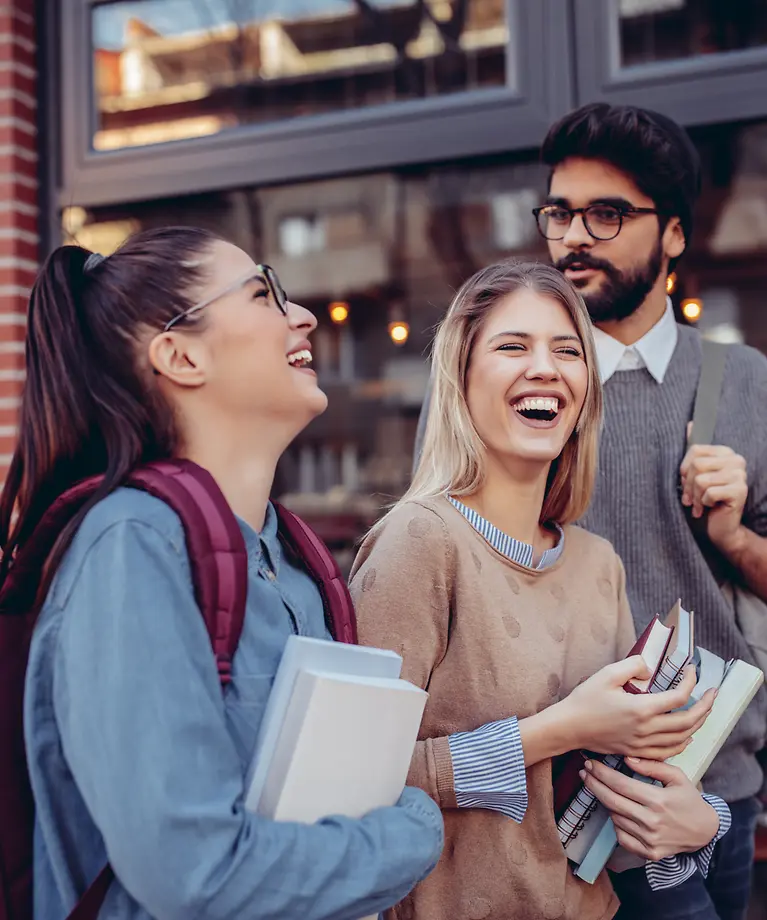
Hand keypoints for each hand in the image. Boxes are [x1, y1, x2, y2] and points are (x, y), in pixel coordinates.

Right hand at [561, 659, 714, 758]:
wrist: (569, 728)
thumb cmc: (585, 700)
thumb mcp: (607, 674)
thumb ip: (633, 665)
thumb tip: (650, 668)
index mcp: (641, 708)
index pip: (679, 698)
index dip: (691, 683)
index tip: (692, 671)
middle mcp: (646, 729)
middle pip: (688, 721)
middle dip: (706, 707)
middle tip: (713, 694)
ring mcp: (643, 743)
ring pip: (682, 739)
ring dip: (698, 725)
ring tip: (704, 711)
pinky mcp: (637, 751)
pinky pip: (668, 752)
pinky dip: (682, 743)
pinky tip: (686, 736)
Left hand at [580, 757, 720, 860]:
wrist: (705, 832)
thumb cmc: (689, 800)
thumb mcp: (677, 777)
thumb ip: (653, 766)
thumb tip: (627, 758)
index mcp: (658, 800)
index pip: (621, 784)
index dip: (602, 773)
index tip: (590, 763)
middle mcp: (652, 822)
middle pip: (612, 801)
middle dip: (594, 784)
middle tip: (584, 772)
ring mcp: (649, 840)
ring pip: (615, 818)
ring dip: (605, 802)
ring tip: (602, 789)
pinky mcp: (648, 853)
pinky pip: (621, 837)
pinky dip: (616, 823)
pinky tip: (617, 812)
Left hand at [680, 438, 747, 557]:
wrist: (721, 528)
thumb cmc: (705, 500)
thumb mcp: (696, 474)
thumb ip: (694, 451)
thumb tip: (690, 424)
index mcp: (726, 452)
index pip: (694, 450)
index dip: (684, 470)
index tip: (685, 483)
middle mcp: (736, 460)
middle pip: (696, 464)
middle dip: (688, 486)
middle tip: (689, 499)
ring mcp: (740, 475)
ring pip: (701, 479)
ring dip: (695, 497)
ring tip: (699, 504)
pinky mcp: (740, 490)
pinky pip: (709, 492)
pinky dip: (704, 503)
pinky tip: (710, 507)